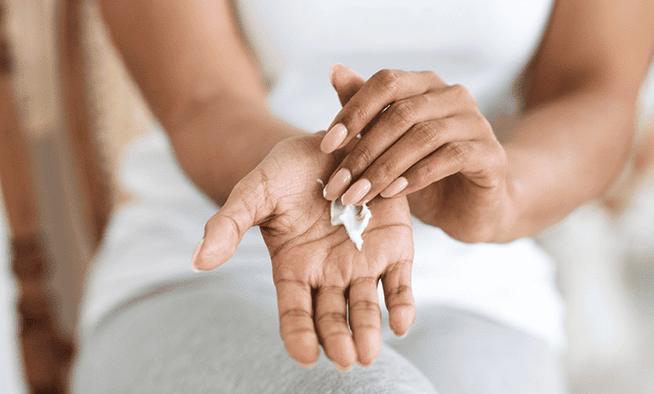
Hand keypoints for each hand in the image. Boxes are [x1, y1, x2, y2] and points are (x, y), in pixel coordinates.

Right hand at [191, 133, 414, 369]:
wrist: (330, 144)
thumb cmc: (286, 171)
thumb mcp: (254, 192)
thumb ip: (229, 225)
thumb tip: (198, 261)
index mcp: (293, 269)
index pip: (295, 311)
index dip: (299, 334)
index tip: (307, 356)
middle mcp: (329, 275)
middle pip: (333, 316)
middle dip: (339, 339)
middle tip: (348, 360)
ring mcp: (362, 263)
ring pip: (366, 305)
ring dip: (369, 330)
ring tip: (369, 351)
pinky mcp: (394, 248)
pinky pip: (399, 282)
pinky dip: (402, 304)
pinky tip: (402, 323)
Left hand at [320, 65, 509, 242]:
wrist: (471, 206)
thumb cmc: (424, 171)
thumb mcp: (388, 144)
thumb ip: (365, 110)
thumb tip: (335, 70)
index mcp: (427, 85)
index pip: (386, 82)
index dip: (353, 111)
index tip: (325, 145)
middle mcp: (454, 96)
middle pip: (401, 112)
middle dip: (362, 150)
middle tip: (337, 183)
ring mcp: (476, 122)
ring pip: (423, 136)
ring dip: (384, 168)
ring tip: (359, 194)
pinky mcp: (490, 153)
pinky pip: (450, 157)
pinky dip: (416, 175)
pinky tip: (393, 193)